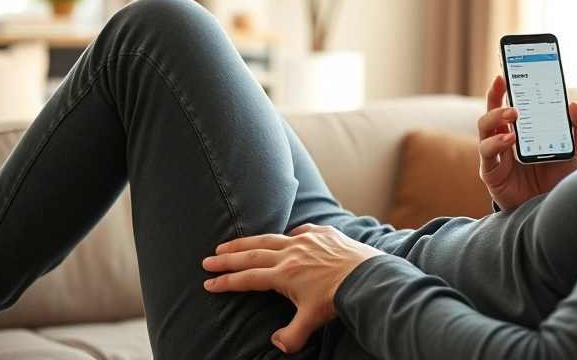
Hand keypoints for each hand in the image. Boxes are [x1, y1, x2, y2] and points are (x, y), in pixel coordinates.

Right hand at [202, 224, 383, 353]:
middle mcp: (291, 252)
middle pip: (251, 254)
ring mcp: (307, 239)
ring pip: (270, 238)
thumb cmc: (339, 298)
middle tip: (208, 260)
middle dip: (227, 259)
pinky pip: (301, 231)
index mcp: (284, 274)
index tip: (209, 283)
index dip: (226, 282)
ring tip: (231, 245)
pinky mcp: (324, 233)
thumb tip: (278, 345)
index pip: (247, 278)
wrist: (368, 277)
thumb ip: (292, 335)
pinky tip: (287, 237)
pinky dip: (290, 235)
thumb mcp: (313, 320)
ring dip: (248, 242)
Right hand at [478, 74, 576, 211]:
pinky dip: (495, 144)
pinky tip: (510, 140)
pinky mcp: (492, 172)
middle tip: (503, 79)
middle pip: (493, 108)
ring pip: (484, 126)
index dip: (509, 83)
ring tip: (513, 114)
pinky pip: (487, 153)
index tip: (508, 65)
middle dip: (496, 92)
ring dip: (495, 115)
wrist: (556, 213)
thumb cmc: (564, 179)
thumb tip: (573, 105)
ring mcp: (497, 154)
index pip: (513, 100)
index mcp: (525, 128)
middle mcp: (507, 137)